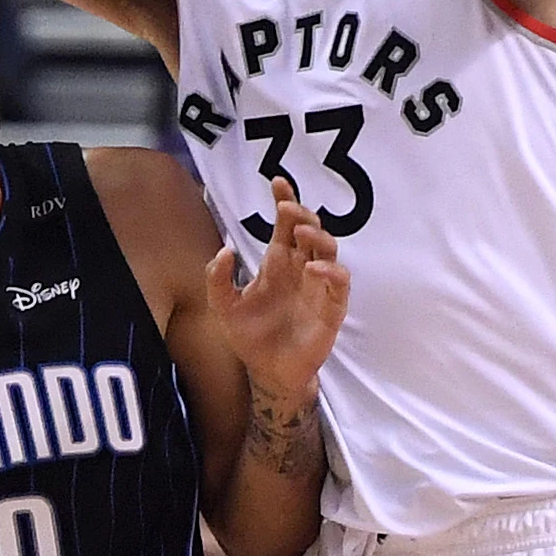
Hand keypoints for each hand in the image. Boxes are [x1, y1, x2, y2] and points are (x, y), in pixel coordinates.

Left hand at [206, 177, 350, 397]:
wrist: (268, 373)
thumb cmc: (249, 336)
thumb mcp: (223, 307)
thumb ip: (217, 279)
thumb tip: (225, 250)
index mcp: (276, 261)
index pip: (284, 224)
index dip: (285, 200)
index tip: (277, 182)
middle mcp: (299, 267)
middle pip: (309, 229)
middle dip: (302, 214)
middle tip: (288, 210)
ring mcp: (317, 285)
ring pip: (328, 248)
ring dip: (318, 236)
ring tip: (302, 233)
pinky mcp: (331, 307)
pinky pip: (339, 282)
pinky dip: (330, 271)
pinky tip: (314, 268)